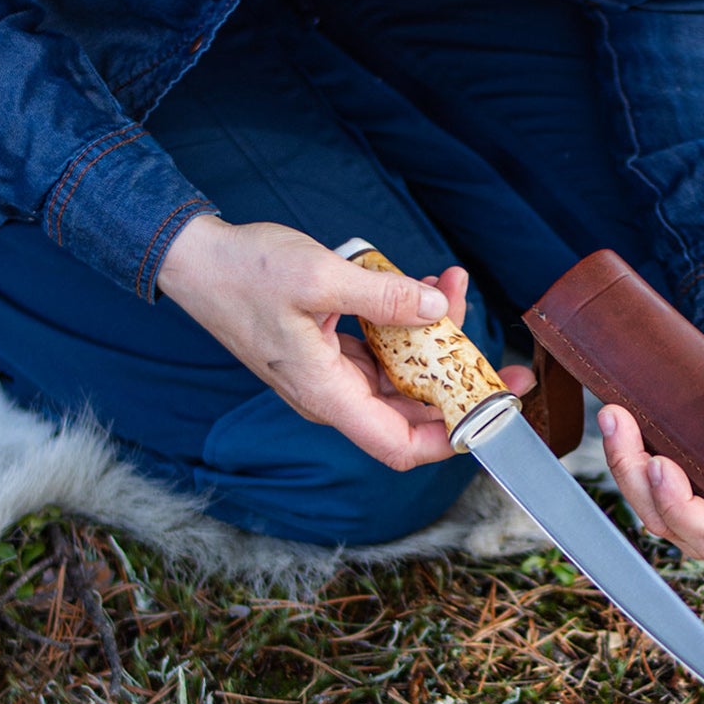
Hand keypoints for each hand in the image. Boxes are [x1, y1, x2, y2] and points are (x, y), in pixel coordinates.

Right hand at [157, 217, 533, 468]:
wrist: (194, 258)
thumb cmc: (243, 273)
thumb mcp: (319, 277)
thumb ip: (383, 297)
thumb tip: (434, 312)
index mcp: (326, 394)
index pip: (398, 444)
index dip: (449, 440)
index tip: (490, 415)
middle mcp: (332, 393)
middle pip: (411, 410)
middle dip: (460, 383)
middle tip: (508, 362)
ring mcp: (332, 372)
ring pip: (402, 373)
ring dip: (435, 337)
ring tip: (451, 288)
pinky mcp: (331, 349)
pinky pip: (383, 348)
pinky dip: (407, 321)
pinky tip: (424, 286)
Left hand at [599, 337, 703, 560]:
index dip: (684, 513)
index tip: (663, 465)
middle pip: (669, 525)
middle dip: (642, 486)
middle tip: (626, 430)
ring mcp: (693, 501)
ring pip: (646, 506)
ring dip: (624, 466)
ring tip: (614, 416)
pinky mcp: (670, 480)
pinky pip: (638, 483)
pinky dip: (623, 454)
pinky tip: (615, 418)